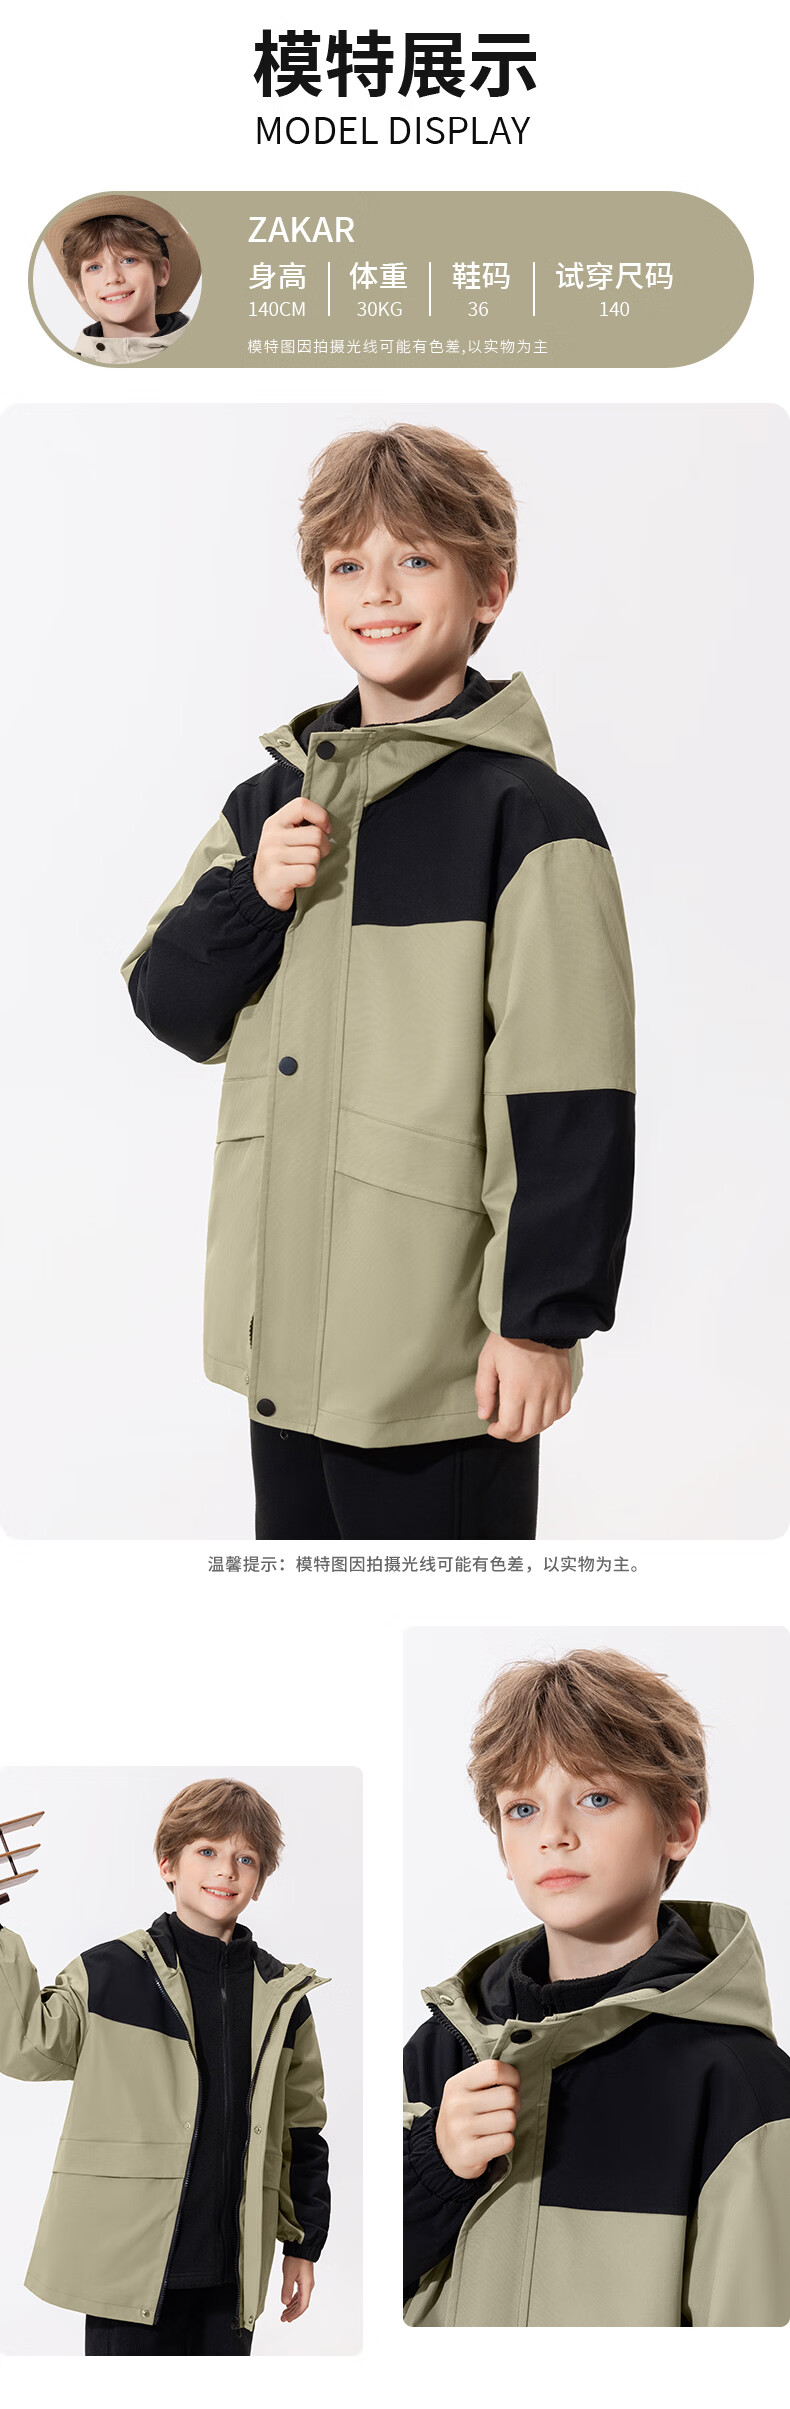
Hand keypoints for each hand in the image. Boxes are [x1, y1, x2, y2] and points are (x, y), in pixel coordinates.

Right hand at [253, 796, 330, 910]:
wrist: (260, 889)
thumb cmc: (281, 860)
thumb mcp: (286, 836)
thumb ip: (303, 825)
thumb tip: (327, 826)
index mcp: (275, 822)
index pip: (302, 806)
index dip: (321, 816)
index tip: (325, 830)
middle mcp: (272, 836)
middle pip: (316, 835)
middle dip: (322, 848)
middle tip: (312, 856)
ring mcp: (272, 856)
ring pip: (315, 855)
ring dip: (315, 865)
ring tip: (301, 868)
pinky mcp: (276, 876)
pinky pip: (310, 873)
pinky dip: (310, 879)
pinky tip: (299, 880)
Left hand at [280, 2257, 314, 2322]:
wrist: (302, 2246)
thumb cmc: (297, 2258)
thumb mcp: (289, 2274)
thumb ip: (287, 2289)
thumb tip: (285, 2303)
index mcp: (306, 2286)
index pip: (302, 2306)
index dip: (294, 2314)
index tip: (287, 2319)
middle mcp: (308, 2286)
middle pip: (302, 2304)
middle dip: (293, 2313)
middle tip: (284, 2319)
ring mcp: (307, 2282)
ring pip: (301, 2299)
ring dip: (293, 2307)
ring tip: (285, 2312)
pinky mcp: (304, 2279)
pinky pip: (300, 2293)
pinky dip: (294, 2300)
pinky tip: (289, 2302)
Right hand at [435, 2059, 519, 2180]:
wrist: (444, 2152)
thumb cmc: (464, 2116)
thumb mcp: (466, 2091)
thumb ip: (488, 2080)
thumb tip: (516, 2078)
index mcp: (457, 2084)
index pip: (494, 2069)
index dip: (512, 2077)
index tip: (512, 2086)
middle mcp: (457, 2105)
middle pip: (509, 2096)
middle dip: (515, 2104)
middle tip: (505, 2110)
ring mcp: (461, 2130)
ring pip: (510, 2119)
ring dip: (510, 2125)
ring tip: (498, 2127)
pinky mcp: (469, 2153)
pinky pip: (507, 2141)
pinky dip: (507, 2142)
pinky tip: (495, 2142)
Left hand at [475, 1334, 571, 1441]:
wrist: (537, 1319)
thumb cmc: (509, 1338)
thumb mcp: (487, 1361)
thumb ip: (484, 1391)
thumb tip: (484, 1415)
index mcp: (516, 1389)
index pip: (510, 1426)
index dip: (499, 1433)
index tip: (493, 1428)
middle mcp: (538, 1393)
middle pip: (528, 1430)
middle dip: (513, 1435)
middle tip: (505, 1428)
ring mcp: (554, 1389)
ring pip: (546, 1423)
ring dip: (532, 1428)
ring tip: (521, 1421)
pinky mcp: (565, 1383)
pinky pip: (562, 1410)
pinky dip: (551, 1416)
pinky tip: (540, 1411)